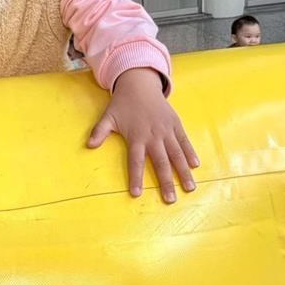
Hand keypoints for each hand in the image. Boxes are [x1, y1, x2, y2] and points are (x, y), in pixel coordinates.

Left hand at [88, 67, 198, 202]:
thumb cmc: (123, 104)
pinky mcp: (175, 124)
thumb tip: (89, 145)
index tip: (136, 194)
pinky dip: (190, 152)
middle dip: (166, 182)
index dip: (135, 178)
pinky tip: (195, 165)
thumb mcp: (108, 117)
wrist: (140, 84)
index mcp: (136, 136)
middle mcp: (153, 136)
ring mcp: (166, 130)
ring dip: (183, 172)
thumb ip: (100, 132)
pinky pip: (184, 141)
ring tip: (189, 188)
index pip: (135, 161)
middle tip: (170, 200)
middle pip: (160, 162)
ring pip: (176, 154)